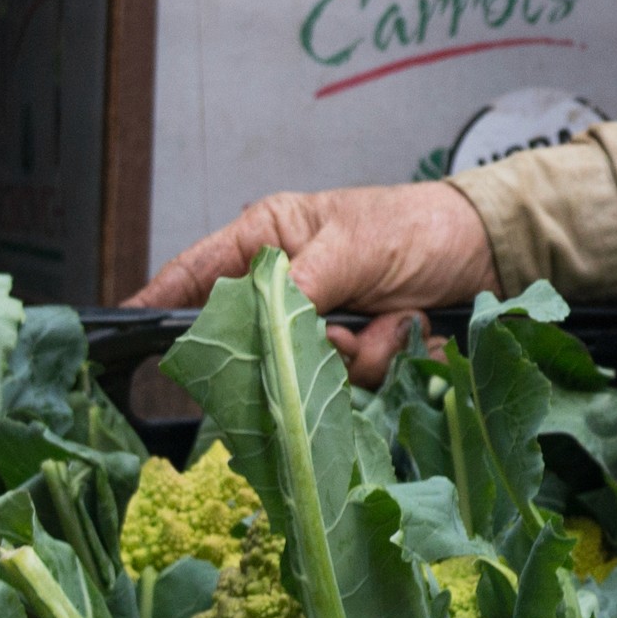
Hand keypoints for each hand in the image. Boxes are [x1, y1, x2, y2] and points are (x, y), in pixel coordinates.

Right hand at [126, 183, 497, 381]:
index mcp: (271, 241)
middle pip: (250, 343)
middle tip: (342, 327)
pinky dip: (389, 363)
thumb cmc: (419, 228)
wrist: (493, 255)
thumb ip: (301, 285)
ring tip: (393, 317)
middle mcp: (289, 288)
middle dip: (296, 346)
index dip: (159, 302)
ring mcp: (323, 329)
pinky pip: (352, 389)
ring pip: (303, 376)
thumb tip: (263, 321)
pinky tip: (412, 329)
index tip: (123, 328)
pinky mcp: (358, 359)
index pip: (196, 274)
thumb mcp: (354, 244)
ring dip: (357, 354)